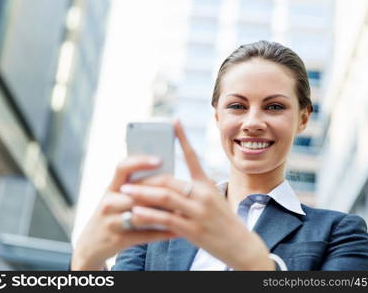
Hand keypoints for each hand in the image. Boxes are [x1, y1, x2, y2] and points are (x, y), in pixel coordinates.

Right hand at [71, 156, 176, 269]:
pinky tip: (179, 230)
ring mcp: (112, 222)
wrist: (91, 244)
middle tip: (184, 188)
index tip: (159, 159)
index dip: (140, 162)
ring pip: (143, 214)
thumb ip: (135, 187)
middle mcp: (109, 202)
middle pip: (138, 193)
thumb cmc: (111, 215)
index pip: (122, 168)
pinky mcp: (119, 239)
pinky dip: (164, 233)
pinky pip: (146, 235)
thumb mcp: (116, 197)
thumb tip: (167, 176)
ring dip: (165, 212)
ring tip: (184, 209)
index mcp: (110, 188)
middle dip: (162, 191)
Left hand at [122, 121, 274, 269]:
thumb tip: (168, 186)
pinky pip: (167, 219)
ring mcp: (199, 212)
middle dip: (146, 179)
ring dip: (142, 193)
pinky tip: (136, 213)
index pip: (193, 156)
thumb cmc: (224, 222)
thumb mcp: (213, 200)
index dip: (183, 138)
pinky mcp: (194, 230)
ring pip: (165, 197)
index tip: (173, 121)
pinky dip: (149, 215)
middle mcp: (203, 195)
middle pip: (169, 180)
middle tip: (128, 179)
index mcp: (207, 185)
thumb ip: (193, 192)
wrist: (241, 245)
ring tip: (126, 191)